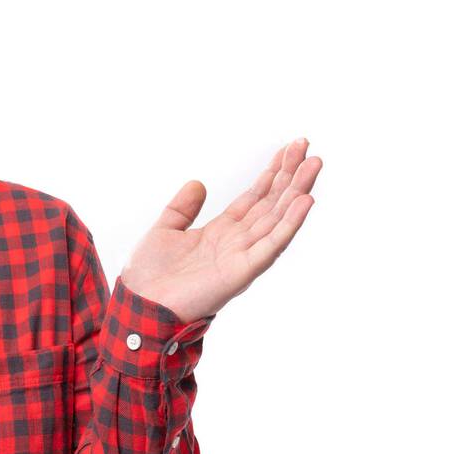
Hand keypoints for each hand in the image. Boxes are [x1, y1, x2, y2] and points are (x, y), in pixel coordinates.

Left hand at [118, 137, 321, 322]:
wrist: (140, 307)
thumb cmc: (149, 277)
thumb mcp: (164, 230)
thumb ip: (182, 208)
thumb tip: (198, 184)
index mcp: (221, 232)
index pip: (254, 197)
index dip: (272, 174)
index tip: (289, 149)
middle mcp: (237, 242)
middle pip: (271, 203)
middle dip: (290, 176)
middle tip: (308, 147)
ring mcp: (242, 257)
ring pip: (277, 219)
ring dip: (297, 192)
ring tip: (314, 164)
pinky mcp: (241, 272)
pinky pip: (271, 245)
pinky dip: (289, 224)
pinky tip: (304, 201)